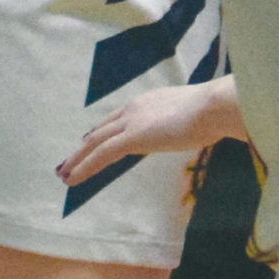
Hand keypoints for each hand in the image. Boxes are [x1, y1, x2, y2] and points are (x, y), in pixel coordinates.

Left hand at [57, 84, 238, 186]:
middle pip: (101, 129)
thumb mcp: (194, 116)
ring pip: (96, 142)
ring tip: (65, 173)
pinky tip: (74, 178)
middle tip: (69, 160)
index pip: (118, 117)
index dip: (103, 131)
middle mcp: (135, 107)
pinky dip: (85, 166)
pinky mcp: (132, 137)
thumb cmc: (213, 112)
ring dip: (78, 158)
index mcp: (149, 100)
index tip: (91, 141)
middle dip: (84, 146)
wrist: (213, 106)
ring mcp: (132, 121)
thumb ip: (184, 123)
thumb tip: (193, 130)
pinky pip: (101, 154)